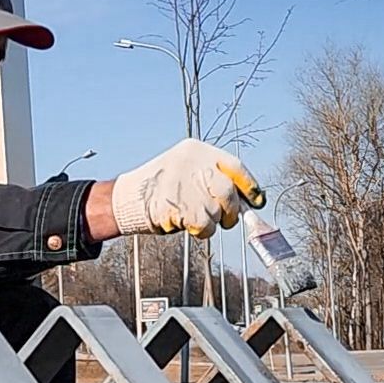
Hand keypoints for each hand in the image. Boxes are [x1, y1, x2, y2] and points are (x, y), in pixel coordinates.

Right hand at [107, 139, 252, 238]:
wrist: (127, 200)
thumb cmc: (160, 189)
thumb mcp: (185, 171)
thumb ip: (212, 179)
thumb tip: (245, 200)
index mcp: (196, 151)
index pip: (234, 166)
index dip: (249, 185)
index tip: (257, 199)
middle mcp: (192, 165)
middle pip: (227, 191)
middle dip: (232, 209)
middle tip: (228, 219)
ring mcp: (186, 185)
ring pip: (217, 211)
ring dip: (212, 223)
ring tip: (195, 220)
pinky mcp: (180, 207)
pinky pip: (205, 225)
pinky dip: (202, 231)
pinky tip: (188, 226)